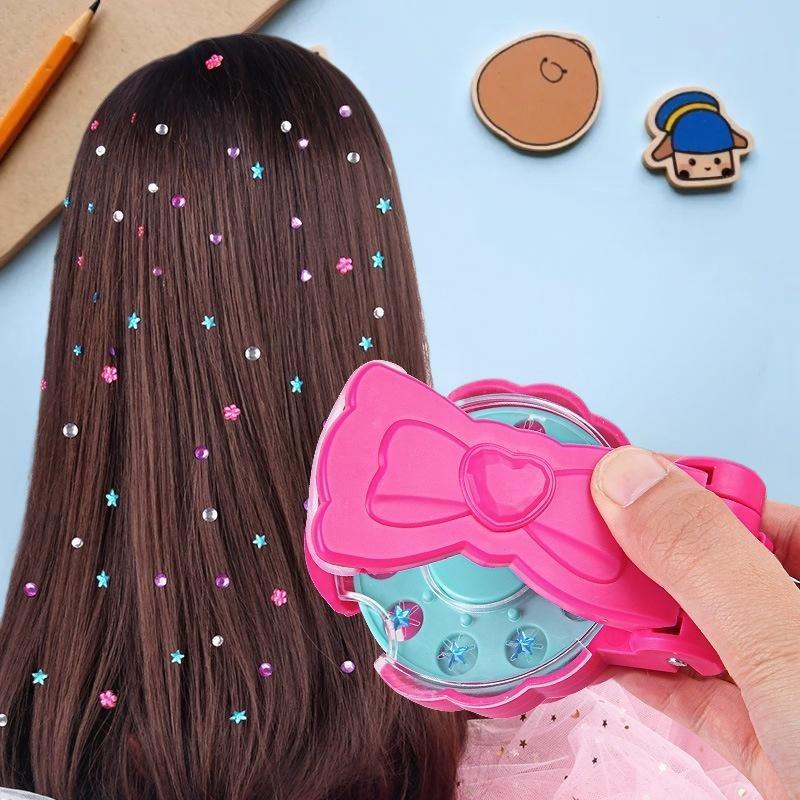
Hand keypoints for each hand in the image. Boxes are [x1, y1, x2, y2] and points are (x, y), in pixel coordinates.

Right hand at [591, 446, 799, 799]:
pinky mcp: (766, 735)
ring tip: (574, 599)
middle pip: (710, 564)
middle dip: (639, 558)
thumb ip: (707, 561)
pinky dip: (645, 673)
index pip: (743, 502)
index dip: (668, 489)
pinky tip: (602, 658)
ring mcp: (787, 680)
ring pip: (697, 626)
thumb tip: (628, 480)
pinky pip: (695, 688)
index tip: (598, 489)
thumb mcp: (785, 649)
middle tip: (574, 549)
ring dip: (632, 617)